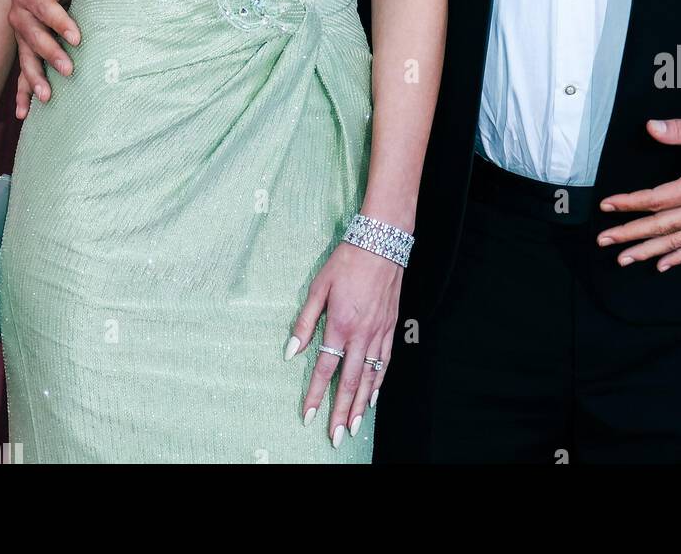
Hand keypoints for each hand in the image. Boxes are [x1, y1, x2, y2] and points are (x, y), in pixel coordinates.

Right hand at [8, 0, 92, 117]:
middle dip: (50, 54)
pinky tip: (23, 113)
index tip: (77, 38)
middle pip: (33, 37)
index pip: (44, 8)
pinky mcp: (25, 46)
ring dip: (34, 78)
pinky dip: (21, 92)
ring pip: (25, 58)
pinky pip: (21, 71)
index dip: (60, 22)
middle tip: (69, 70)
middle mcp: (19, 14)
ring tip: (46, 97)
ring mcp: (20, 33)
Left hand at [286, 242, 401, 447]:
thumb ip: (304, 322)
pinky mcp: (390, 327)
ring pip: (370, 378)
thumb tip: (290, 352)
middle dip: (341, 412)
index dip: (315, 395)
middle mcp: (361, 334)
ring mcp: (379, 332)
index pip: (324, 369)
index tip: (307, 416)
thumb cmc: (347, 262)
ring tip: (354, 426)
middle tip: (335, 436)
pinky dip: (379, 383)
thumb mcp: (318, 287)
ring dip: (361, 405)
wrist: (381, 243)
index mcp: (340, 325)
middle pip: (349, 382)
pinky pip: (385, 363)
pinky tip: (374, 397)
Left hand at [596, 110, 680, 271]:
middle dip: (631, 234)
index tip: (607, 206)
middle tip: (605, 241)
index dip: (630, 203)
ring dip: (650, 252)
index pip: (658, 199)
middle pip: (663, 225)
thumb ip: (678, 130)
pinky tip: (663, 264)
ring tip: (625, 259)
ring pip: (680, 241)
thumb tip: (651, 128)